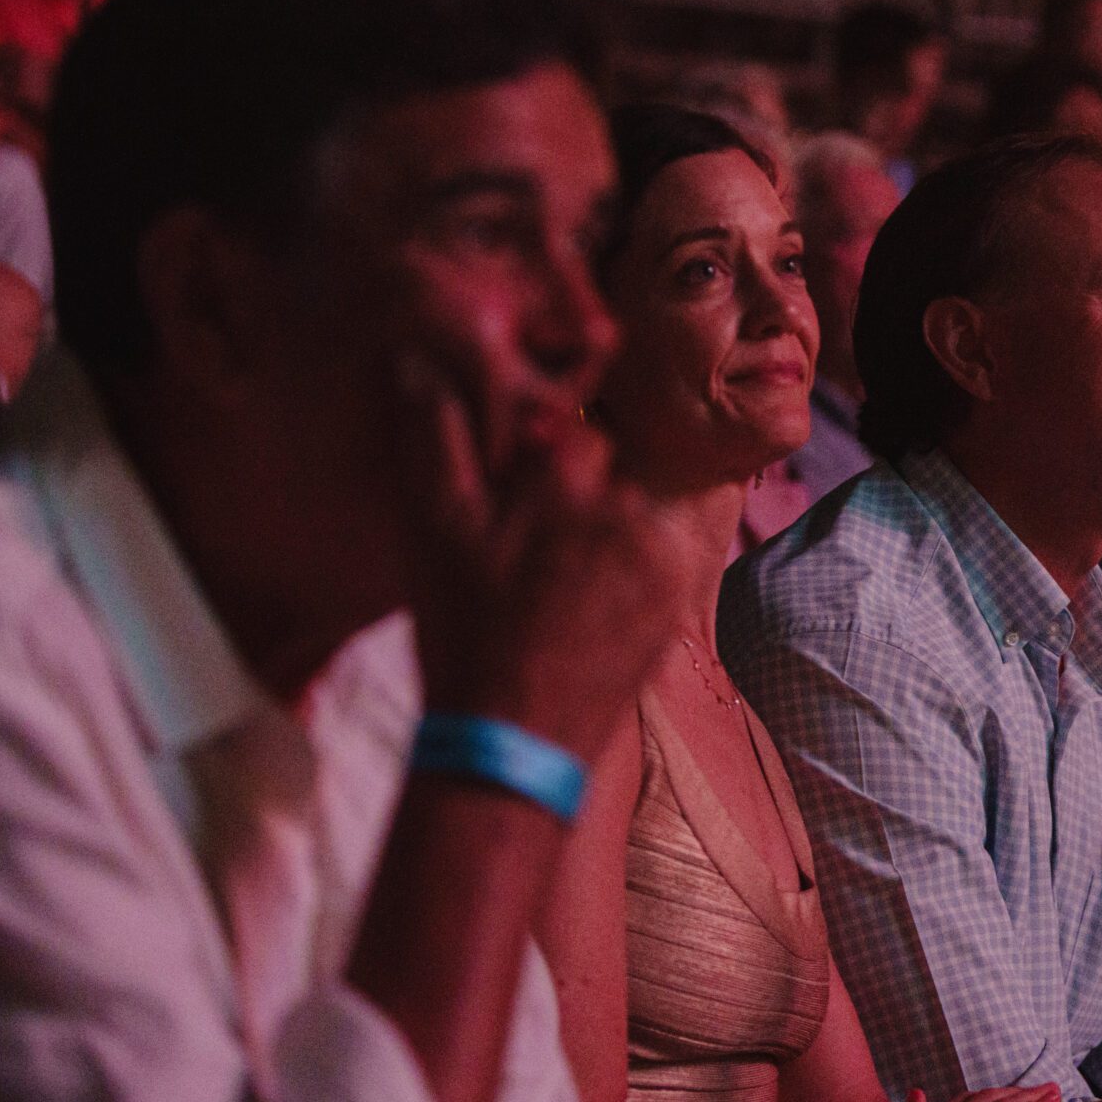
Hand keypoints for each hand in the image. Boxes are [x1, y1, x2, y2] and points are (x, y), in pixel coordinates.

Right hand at [395, 353, 678, 761]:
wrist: (514, 741)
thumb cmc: (462, 630)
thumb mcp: (431, 528)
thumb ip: (432, 435)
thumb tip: (421, 360)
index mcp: (568, 477)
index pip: (563, 424)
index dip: (531, 453)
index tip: (510, 495)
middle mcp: (628, 503)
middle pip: (602, 464)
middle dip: (568, 489)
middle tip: (528, 548)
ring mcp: (663, 549)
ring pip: (631, 504)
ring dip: (600, 525)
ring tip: (552, 581)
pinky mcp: (681, 589)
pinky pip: (659, 545)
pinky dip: (628, 560)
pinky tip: (584, 598)